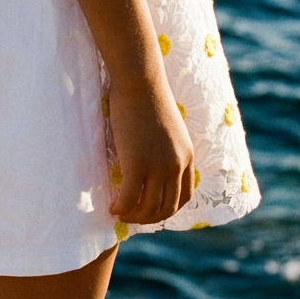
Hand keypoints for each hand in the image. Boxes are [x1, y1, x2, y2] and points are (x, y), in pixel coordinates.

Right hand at [107, 76, 194, 224]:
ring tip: (119, 212)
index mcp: (187, 156)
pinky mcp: (138, 164)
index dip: (167, 209)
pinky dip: (121, 207)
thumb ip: (165, 146)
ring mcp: (158, 166)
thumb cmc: (148, 96)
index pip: (184, 196)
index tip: (150, 209)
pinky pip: (129, 197)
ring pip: (149, 207)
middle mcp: (177, 164)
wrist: (140, 81)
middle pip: (167, 208)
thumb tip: (151, 157)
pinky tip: (111, 205)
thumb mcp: (168, 127)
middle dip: (148, 218)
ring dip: (133, 216)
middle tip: (131, 215)